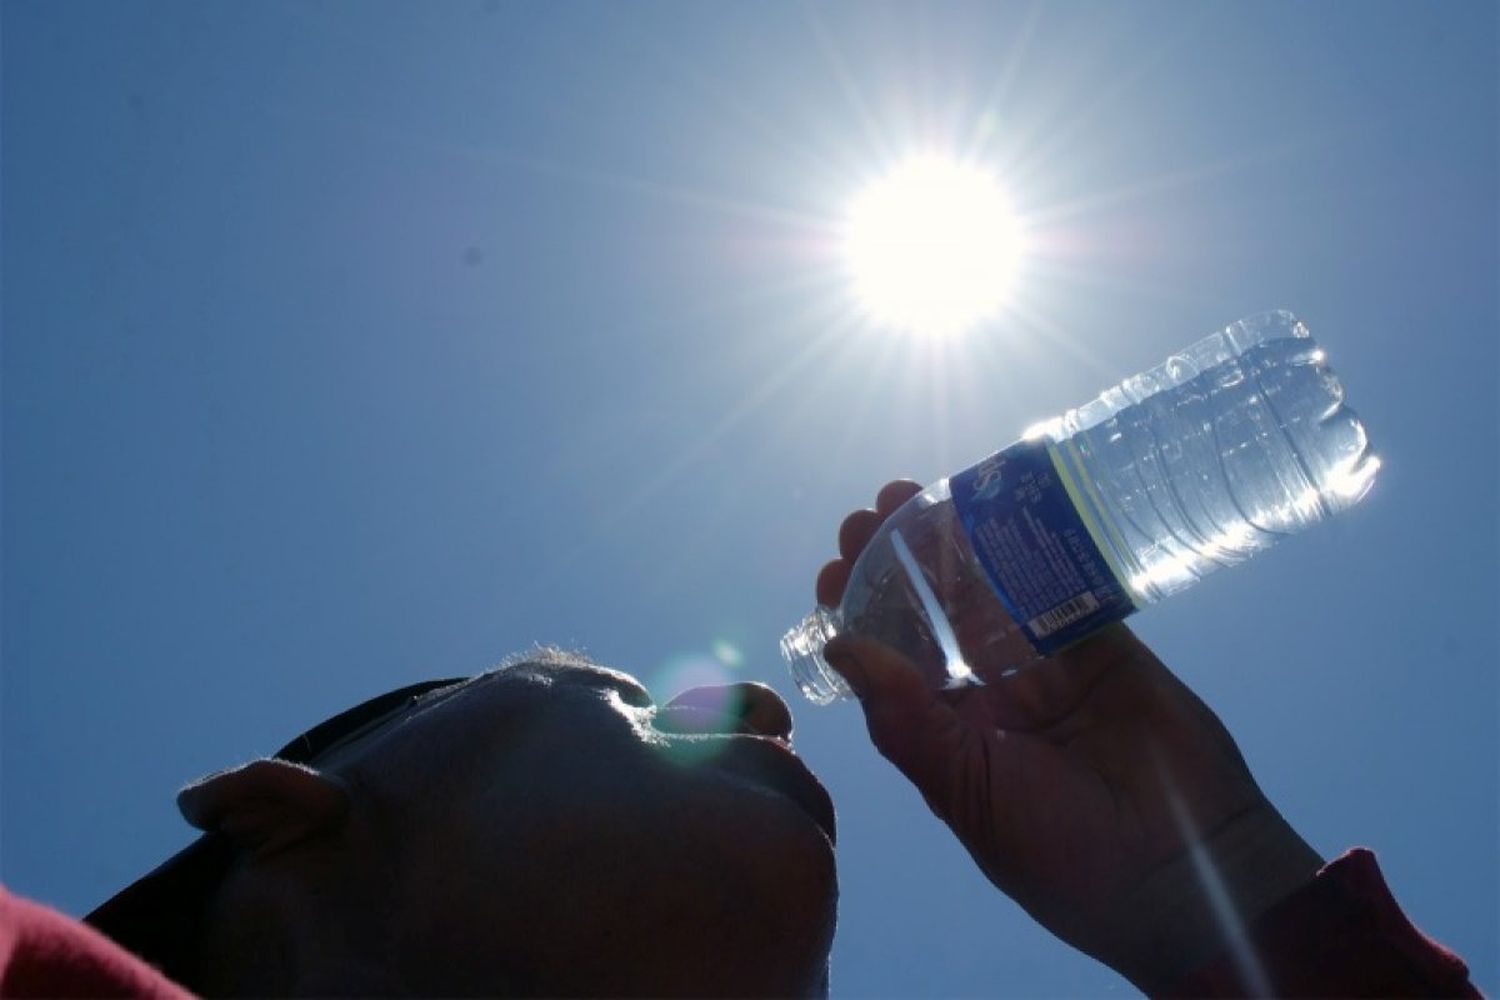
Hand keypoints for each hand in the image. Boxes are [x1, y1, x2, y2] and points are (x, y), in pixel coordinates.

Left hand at [818, 481, 1322, 991]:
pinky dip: (1035, 546)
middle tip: (872, 511)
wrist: (1183, 871)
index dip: (859, 610)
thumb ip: (904, 719)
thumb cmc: (1061, 849)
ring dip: (955, 541)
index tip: (834, 568)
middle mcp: (991, 692)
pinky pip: (1063, 583)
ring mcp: (1048, 664)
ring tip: (918, 493)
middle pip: (933, 611)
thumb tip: (836, 645)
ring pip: (992, 587)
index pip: (889, 657)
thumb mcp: (966, 792)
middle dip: (899, 559)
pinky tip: (1002, 508)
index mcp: (948, 733)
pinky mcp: (1106, 643)